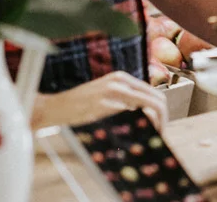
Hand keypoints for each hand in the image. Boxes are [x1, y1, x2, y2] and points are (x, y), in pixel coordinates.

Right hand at [29, 72, 166, 131]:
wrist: (55, 107)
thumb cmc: (80, 105)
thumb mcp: (106, 95)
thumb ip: (125, 100)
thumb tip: (149, 116)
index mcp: (122, 78)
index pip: (154, 93)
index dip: (162, 112)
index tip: (161, 128)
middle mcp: (120, 81)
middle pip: (156, 100)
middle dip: (162, 120)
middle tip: (160, 136)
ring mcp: (112, 92)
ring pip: (147, 108)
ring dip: (152, 125)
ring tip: (149, 138)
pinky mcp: (103, 105)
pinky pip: (129, 117)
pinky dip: (135, 127)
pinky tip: (131, 137)